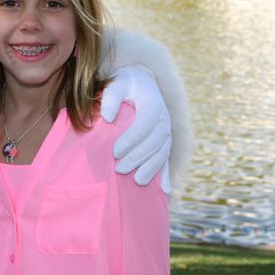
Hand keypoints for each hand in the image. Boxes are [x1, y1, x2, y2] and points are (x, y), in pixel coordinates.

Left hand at [100, 68, 171, 193]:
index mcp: (153, 102)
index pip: (146, 123)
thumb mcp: (116, 84)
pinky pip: (167, 158)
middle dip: (138, 157)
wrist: (140, 83)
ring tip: (136, 181)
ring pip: (163, 152)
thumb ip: (111, 98)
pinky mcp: (165, 141)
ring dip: (151, 168)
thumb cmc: (124, 85)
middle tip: (119, 169)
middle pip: (156, 141)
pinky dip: (166, 174)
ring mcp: (167, 130)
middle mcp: (164, 117)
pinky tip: (165, 190)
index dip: (132, 139)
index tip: (115, 151)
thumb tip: (107, 118)